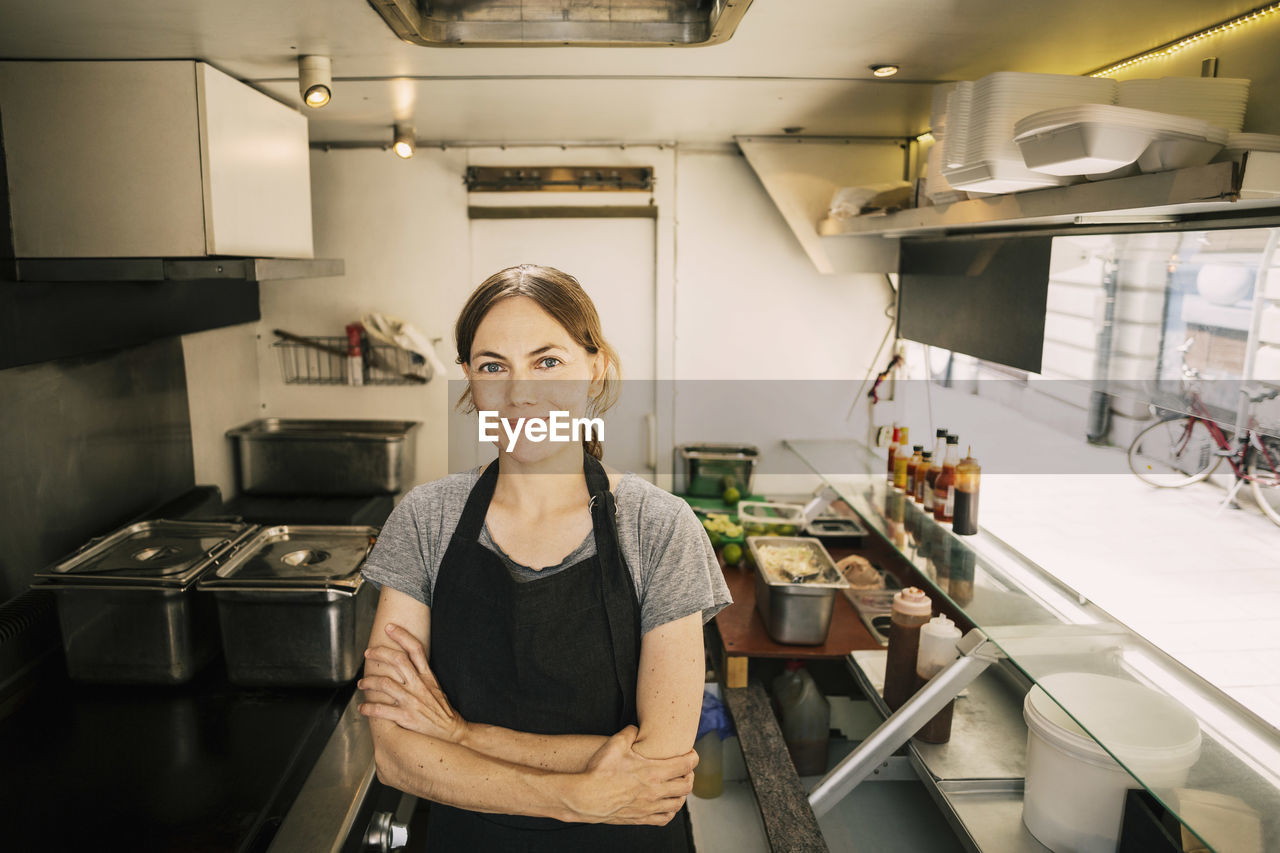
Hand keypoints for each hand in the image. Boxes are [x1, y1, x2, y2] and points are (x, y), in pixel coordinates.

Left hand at [358, 623, 466, 743]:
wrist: (452, 734)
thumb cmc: (444, 713)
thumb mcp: (437, 689)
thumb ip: (423, 678)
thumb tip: (409, 668)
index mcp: (427, 678)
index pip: (415, 650)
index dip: (402, 636)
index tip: (390, 628)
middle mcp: (419, 686)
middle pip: (397, 660)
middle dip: (379, 652)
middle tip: (369, 652)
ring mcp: (411, 701)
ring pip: (385, 683)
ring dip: (369, 681)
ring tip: (362, 683)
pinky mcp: (405, 718)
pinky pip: (381, 710)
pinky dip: (368, 708)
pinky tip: (362, 708)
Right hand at [568, 726, 697, 825]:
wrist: (586, 798)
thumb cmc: (600, 772)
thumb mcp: (615, 744)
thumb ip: (629, 732)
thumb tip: (635, 728)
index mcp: (653, 772)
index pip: (686, 765)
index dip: (693, 758)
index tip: (691, 753)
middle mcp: (656, 791)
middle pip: (687, 785)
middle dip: (690, 775)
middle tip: (685, 769)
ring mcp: (649, 807)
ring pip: (678, 803)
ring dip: (682, 794)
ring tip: (677, 786)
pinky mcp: (641, 818)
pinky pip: (665, 819)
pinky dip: (670, 812)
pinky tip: (667, 805)